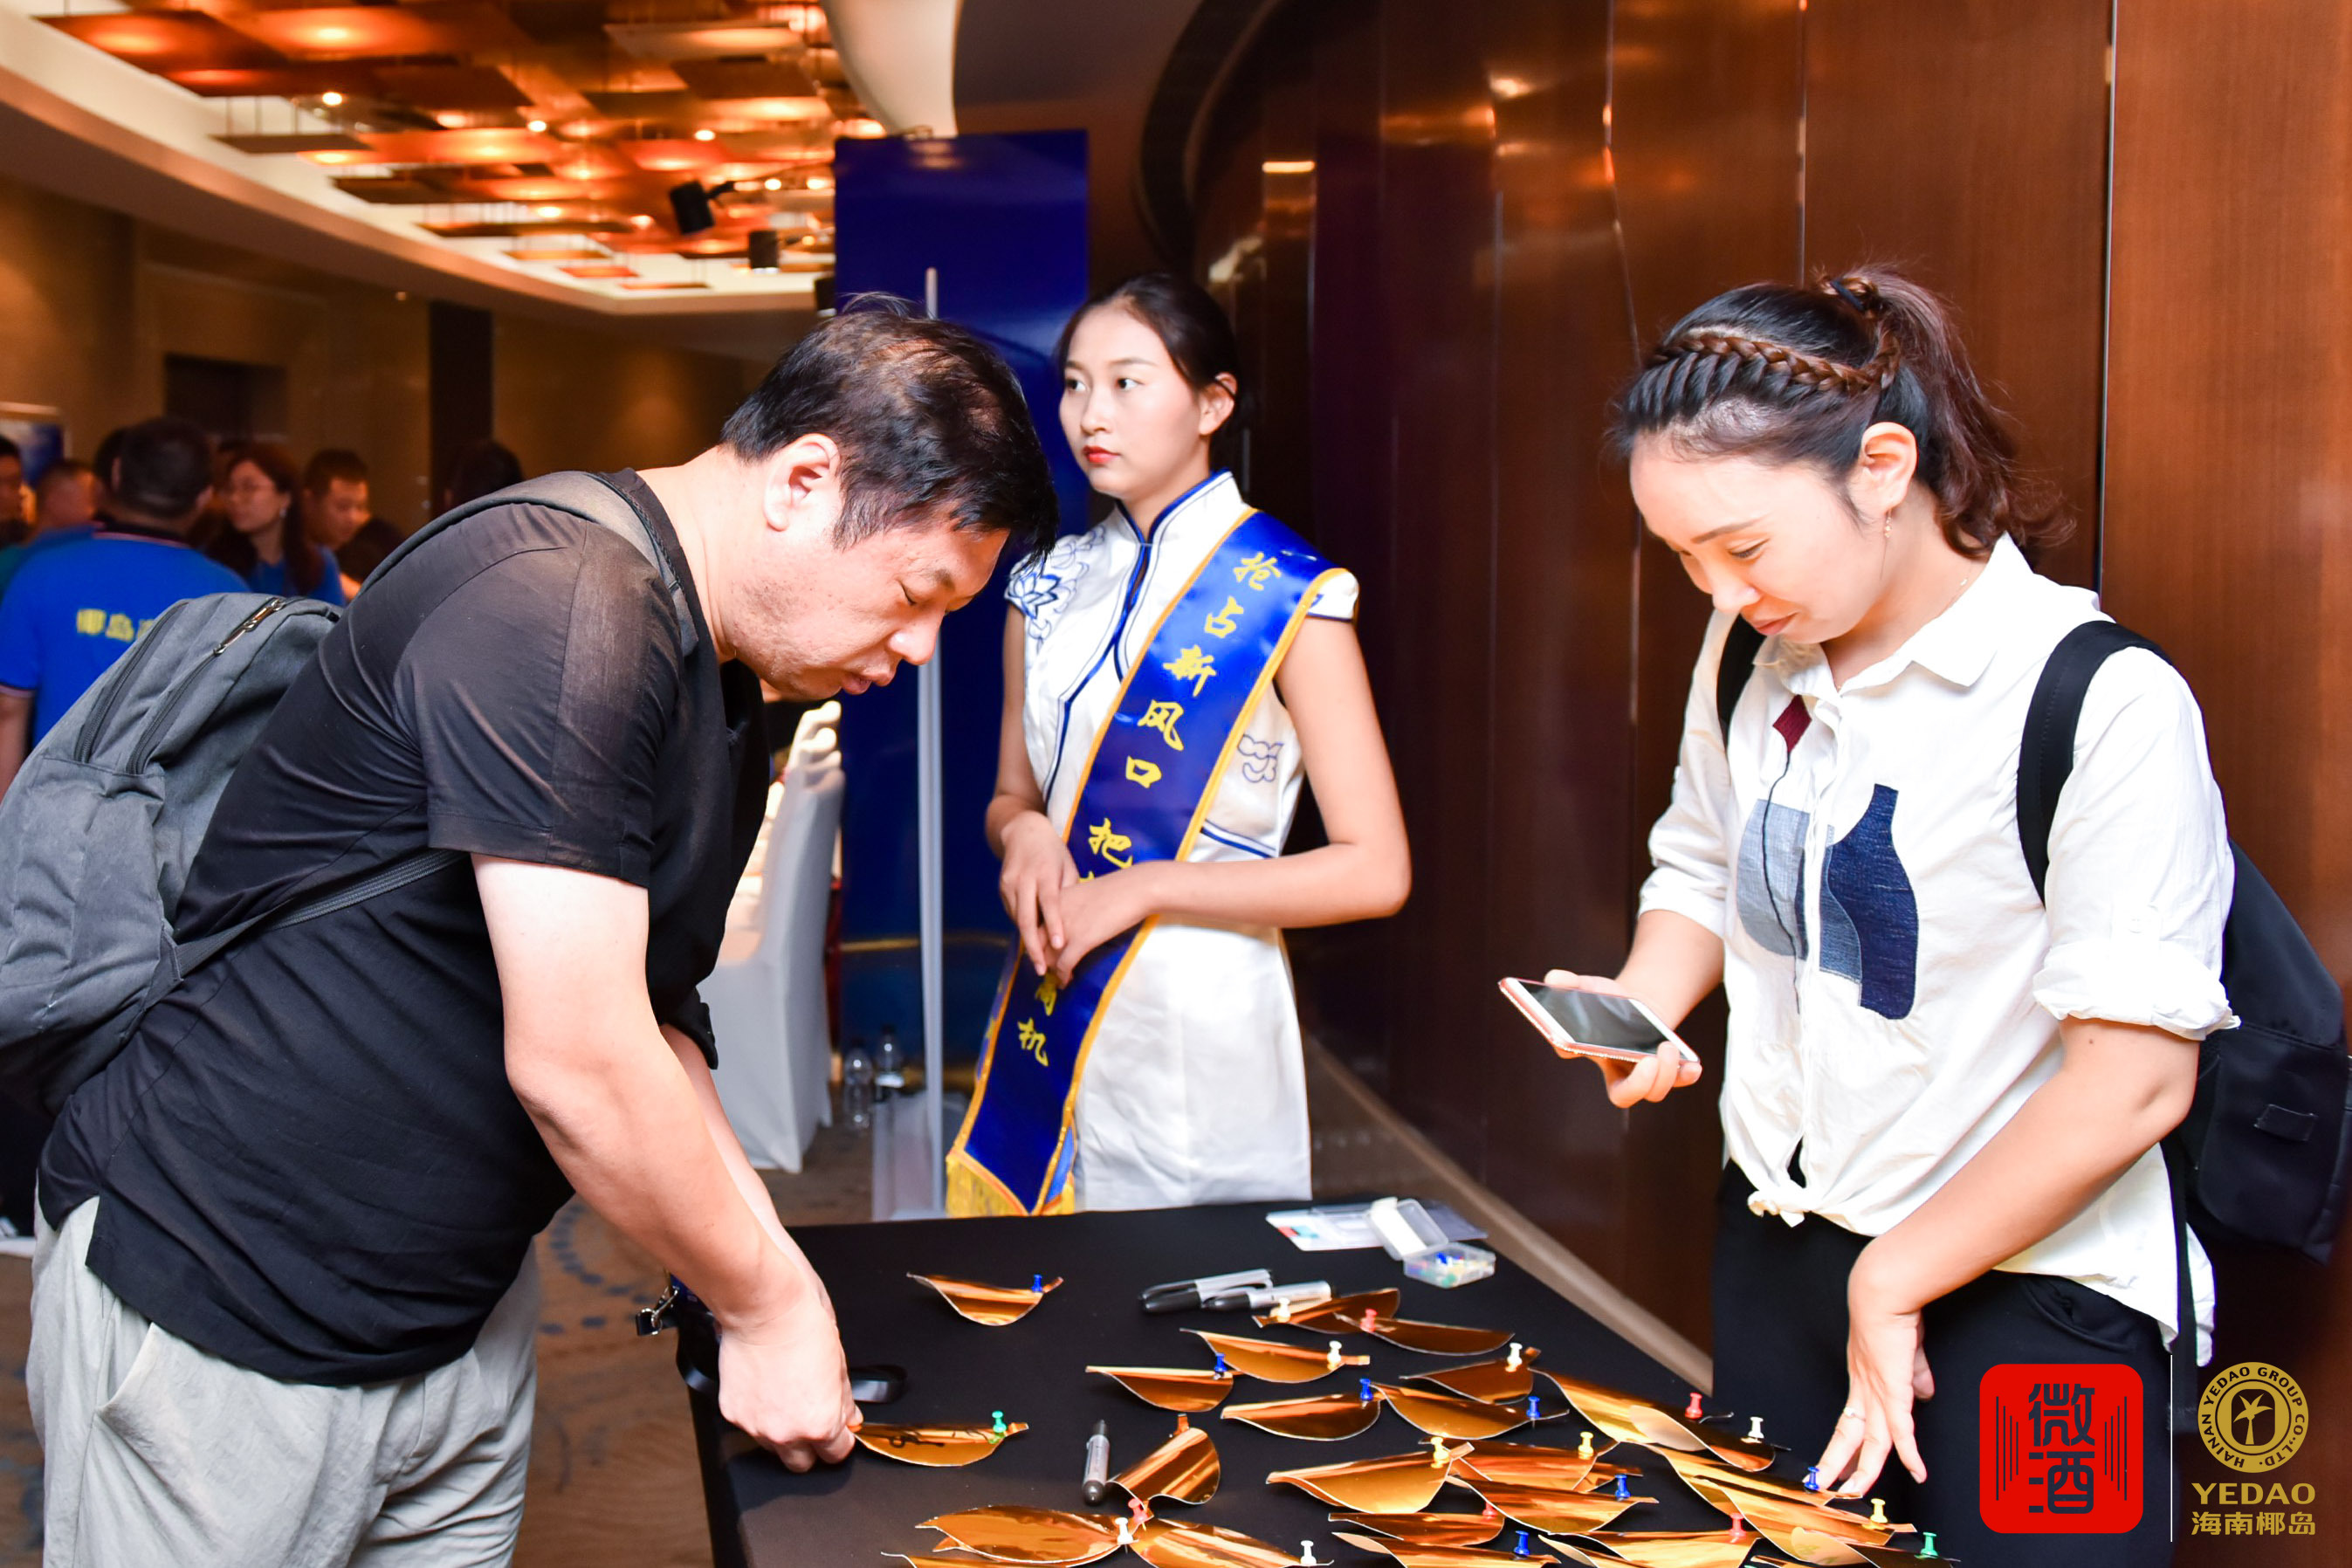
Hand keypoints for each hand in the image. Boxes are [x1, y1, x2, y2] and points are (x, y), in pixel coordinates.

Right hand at [714, 1270, 860, 1471]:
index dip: (841, 1441)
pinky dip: (759, 1414)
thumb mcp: (840, 1364)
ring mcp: (756, 1426)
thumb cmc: (803, 1326)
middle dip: (811, 1446)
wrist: (764, 1307)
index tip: (839, 1430)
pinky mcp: (733, 1414)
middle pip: (802, 1464)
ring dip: (783, 1432)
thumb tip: (849, 1417)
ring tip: (787, 1397)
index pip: (836, 1455)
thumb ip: (844, 1401)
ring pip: (774, 1448)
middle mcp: (786, 1433)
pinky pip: (750, 1426)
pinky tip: (767, 1389)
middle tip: (813, 1418)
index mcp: (820, 1424)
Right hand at [997, 812, 1077, 974]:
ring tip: (1039, 961)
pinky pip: (1013, 913)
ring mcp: (1009, 884)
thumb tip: (1075, 921)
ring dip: (1028, 941)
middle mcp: (1024, 879)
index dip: (1054, 925)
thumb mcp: (1067, 866)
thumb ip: (1069, 892)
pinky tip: (1031, 940)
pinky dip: (1023, 928)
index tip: (1059, 945)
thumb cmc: (1053, 851)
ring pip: (1017, 919)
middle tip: (1041, 969)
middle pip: (1026, 918)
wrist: (1023, 832)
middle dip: (1034, 947)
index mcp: (1045, 872)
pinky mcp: (1002, 888)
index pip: (1050, 902)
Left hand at [1045, 866, 1154, 984]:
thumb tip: (1071, 922)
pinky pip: (1064, 965)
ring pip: (1047, 957)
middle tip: (1047, 967)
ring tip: (1057, 977)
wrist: (1135, 889)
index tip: (1043, 950)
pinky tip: (1066, 981)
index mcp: (1054, 899)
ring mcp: (1066, 928)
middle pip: (1037, 942)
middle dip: (1041, 958)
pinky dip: (1063, 976)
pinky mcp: (1081, 941)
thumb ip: (1071, 906)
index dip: (1037, 941)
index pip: (1035, 925)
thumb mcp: (1084, 892)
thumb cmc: (1117, 888)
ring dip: (1051, 970)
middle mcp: (1054, 914)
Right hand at [1541, 969, 1701, 1106]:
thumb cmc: (1609, 1001)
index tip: (1573, 1040)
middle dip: (1638, 1085)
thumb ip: (1571, 983)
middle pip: (1623, 1095)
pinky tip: (1693, 1065)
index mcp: (1587, 1050)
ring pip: (1654, 1092)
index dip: (1569, 1047)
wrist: (1639, 1007)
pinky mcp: (1668, 1070)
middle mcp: (1616, 1071)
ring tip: (1667, 1047)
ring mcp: (1644, 1074)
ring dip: (1665, 1074)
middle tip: (1648, 1063)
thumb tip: (1554, 978)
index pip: (1570, 1052)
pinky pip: (1678, 1081)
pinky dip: (1686, 1076)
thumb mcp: (1590, 987)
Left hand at [1813, 1245, 1933, 1497]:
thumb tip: (1924, 1393)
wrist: (1884, 1293)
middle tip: (1823, 1488)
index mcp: (1863, 1380)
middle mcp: (1864, 1388)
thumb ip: (1914, 1374)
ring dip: (1863, 1470)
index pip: (1850, 1421)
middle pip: (1848, 1435)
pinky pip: (1901, 1428)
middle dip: (1837, 1464)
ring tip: (1852, 1494)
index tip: (1836, 1464)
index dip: (1844, 1445)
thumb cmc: (1894, 1314)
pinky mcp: (1894, 1388)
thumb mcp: (1905, 1350)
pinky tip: (1916, 1472)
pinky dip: (1909, 1452)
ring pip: (1870, 1441)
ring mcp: (1877, 1390)